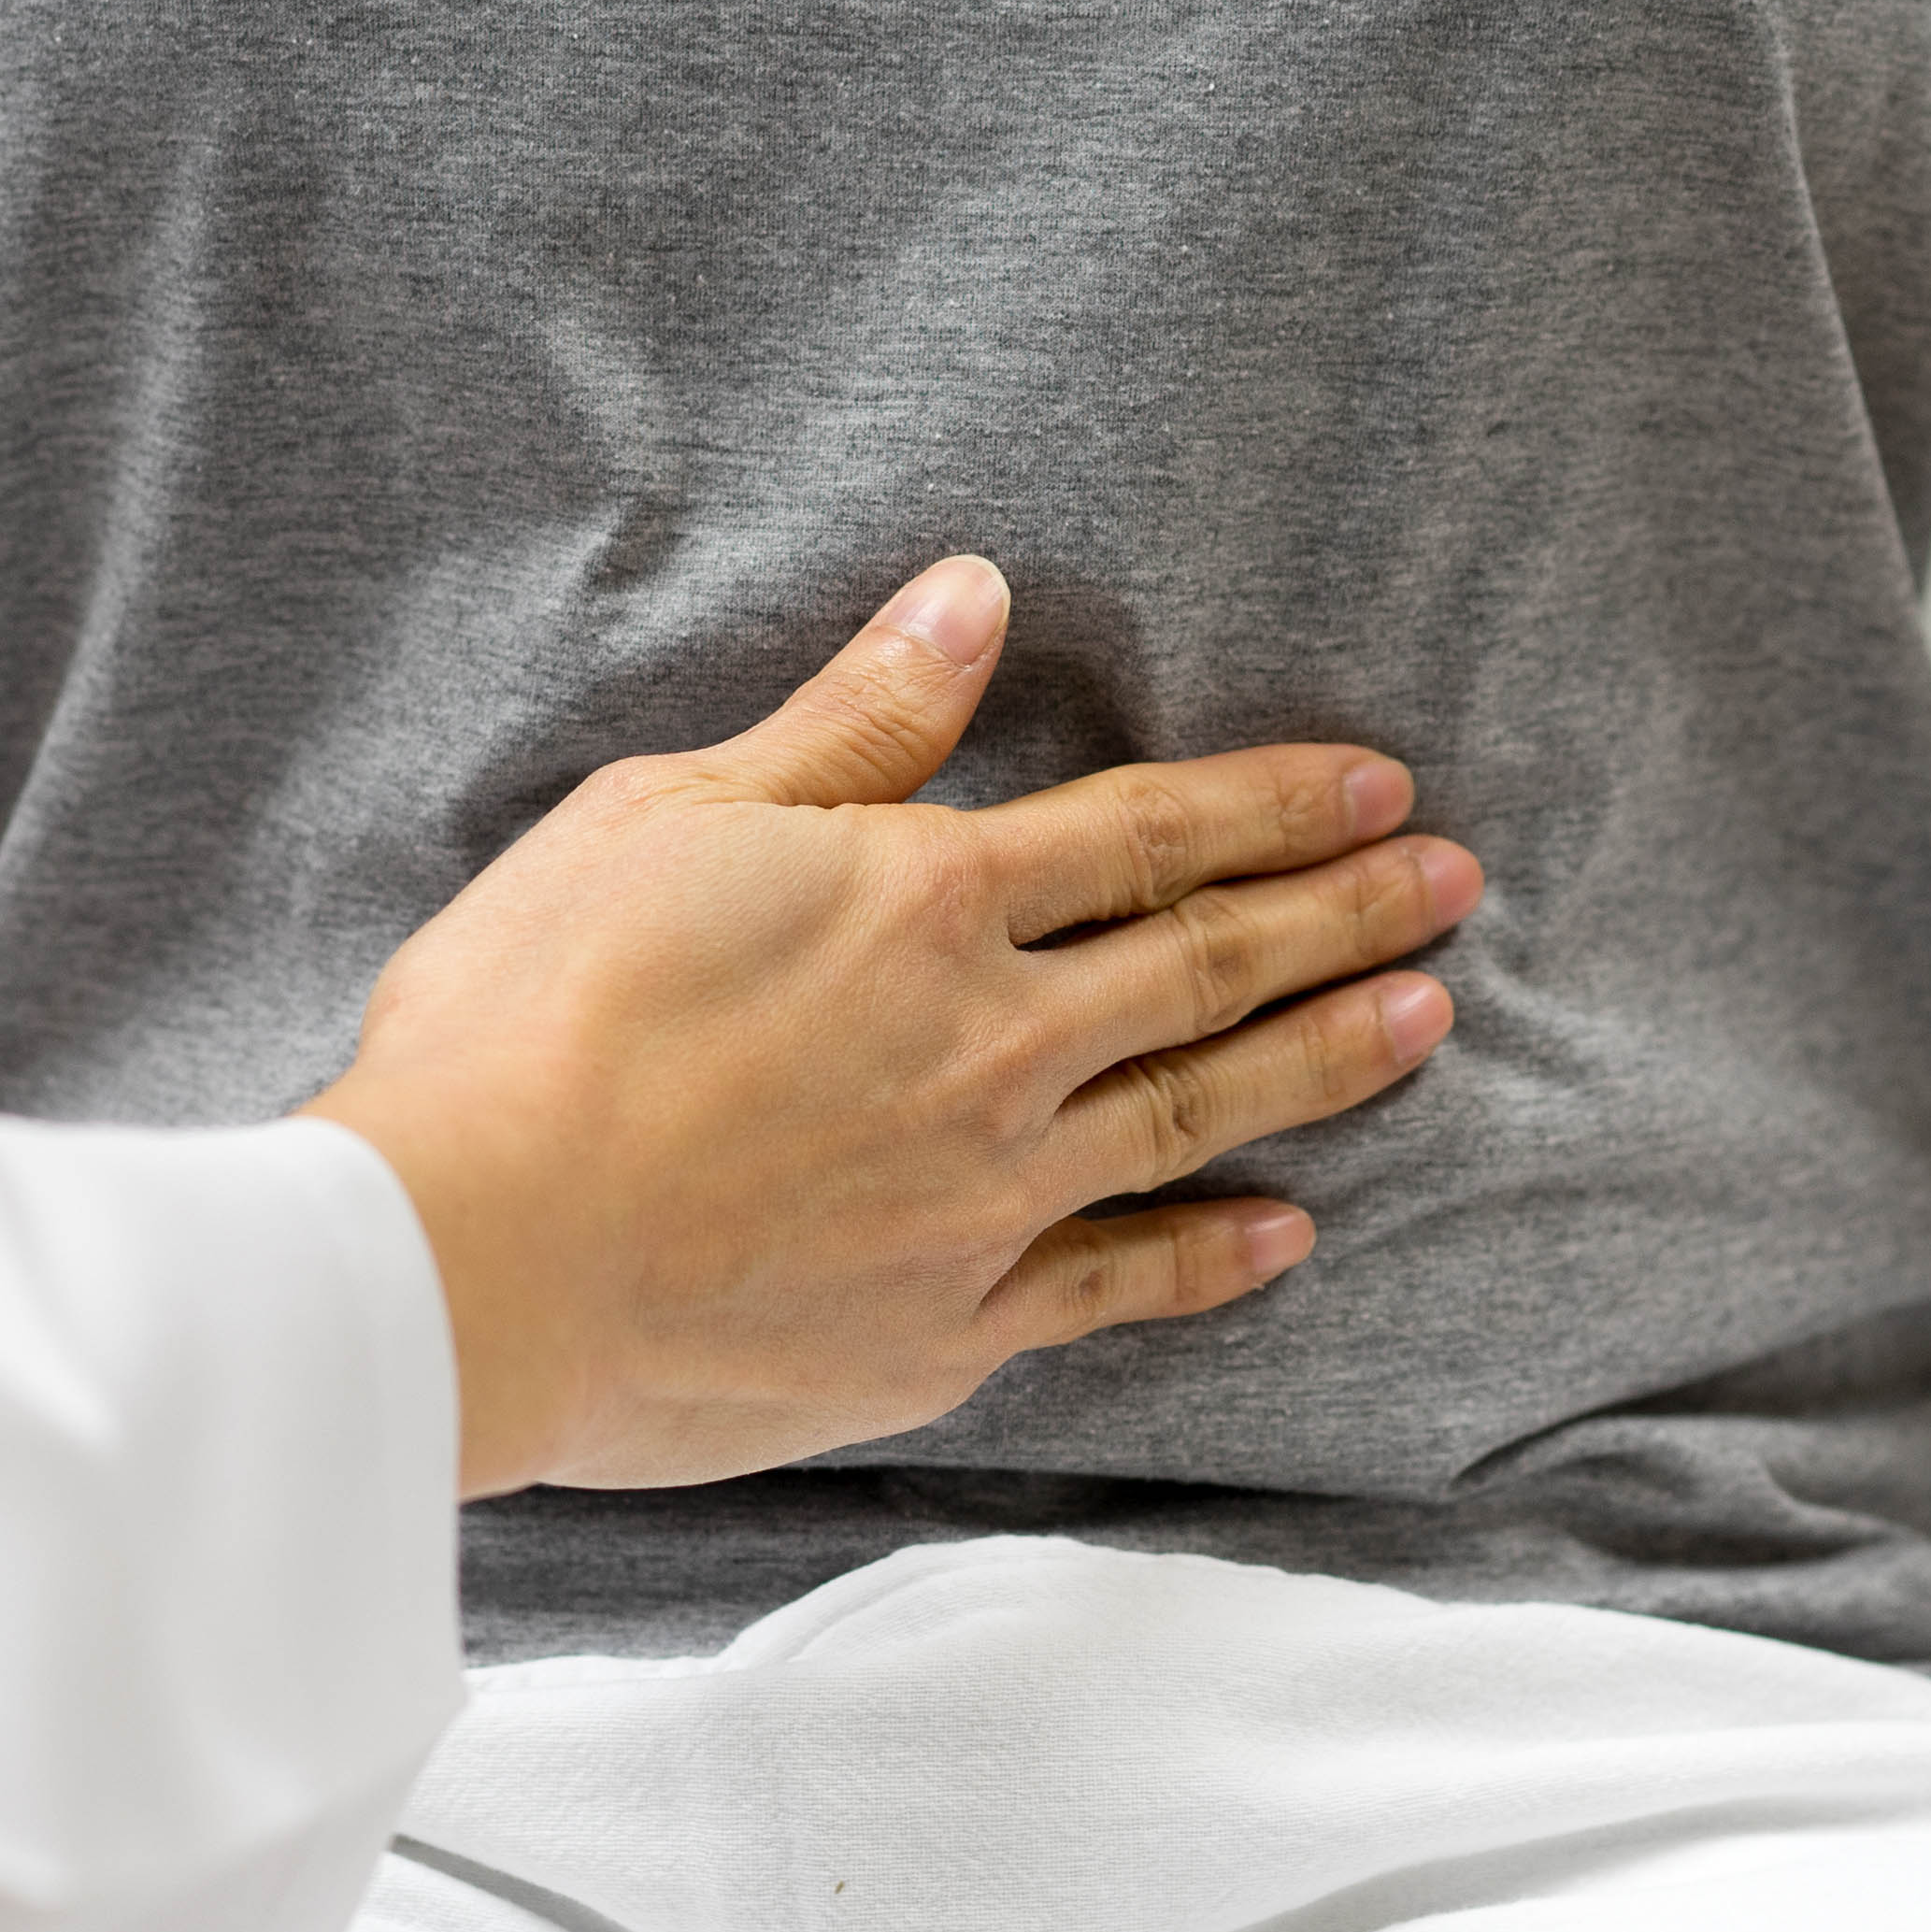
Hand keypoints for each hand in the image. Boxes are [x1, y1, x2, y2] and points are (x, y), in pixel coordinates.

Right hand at [306, 555, 1476, 1497]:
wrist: (475, 1256)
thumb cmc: (531, 1022)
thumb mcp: (667, 818)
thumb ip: (844, 725)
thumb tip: (970, 600)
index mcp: (924, 903)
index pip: (1145, 835)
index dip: (1272, 805)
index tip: (1380, 789)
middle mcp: (990, 1046)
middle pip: (1206, 965)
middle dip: (1343, 915)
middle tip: (1455, 887)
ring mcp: (983, 1201)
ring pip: (1196, 1113)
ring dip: (1322, 1061)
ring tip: (1426, 1022)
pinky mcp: (943, 1331)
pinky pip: (1116, 1287)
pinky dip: (1212, 1258)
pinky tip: (1288, 1236)